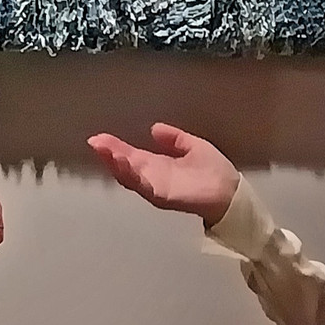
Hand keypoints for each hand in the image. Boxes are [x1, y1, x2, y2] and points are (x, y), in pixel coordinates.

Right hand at [87, 124, 239, 225]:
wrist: (230, 192)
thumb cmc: (215, 172)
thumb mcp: (192, 146)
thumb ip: (174, 139)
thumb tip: (155, 128)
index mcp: (157, 166)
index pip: (130, 156)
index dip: (114, 148)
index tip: (100, 138)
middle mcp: (152, 178)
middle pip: (124, 167)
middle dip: (108, 155)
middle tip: (94, 141)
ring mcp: (155, 188)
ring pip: (129, 177)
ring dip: (115, 164)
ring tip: (103, 149)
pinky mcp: (163, 196)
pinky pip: (144, 186)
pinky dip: (132, 175)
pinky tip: (123, 163)